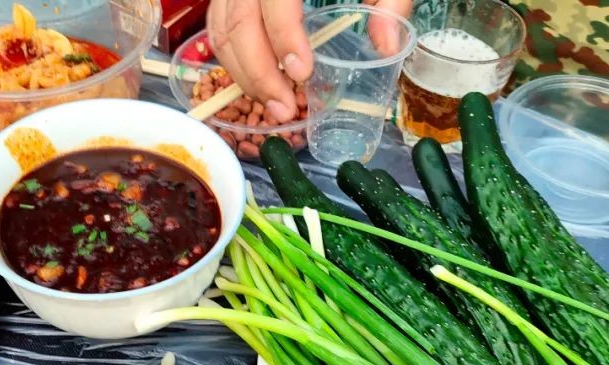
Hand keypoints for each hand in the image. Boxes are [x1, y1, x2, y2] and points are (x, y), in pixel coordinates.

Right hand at [207, 0, 411, 122]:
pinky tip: (261, 81)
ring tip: (274, 103)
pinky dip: (235, 58)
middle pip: (238, 20)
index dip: (284, 37)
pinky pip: (218, 26)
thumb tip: (387, 46)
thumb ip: (391, 1)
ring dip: (244, 73)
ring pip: (221, 28)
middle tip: (284, 109)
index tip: (303, 74)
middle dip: (258, 73)